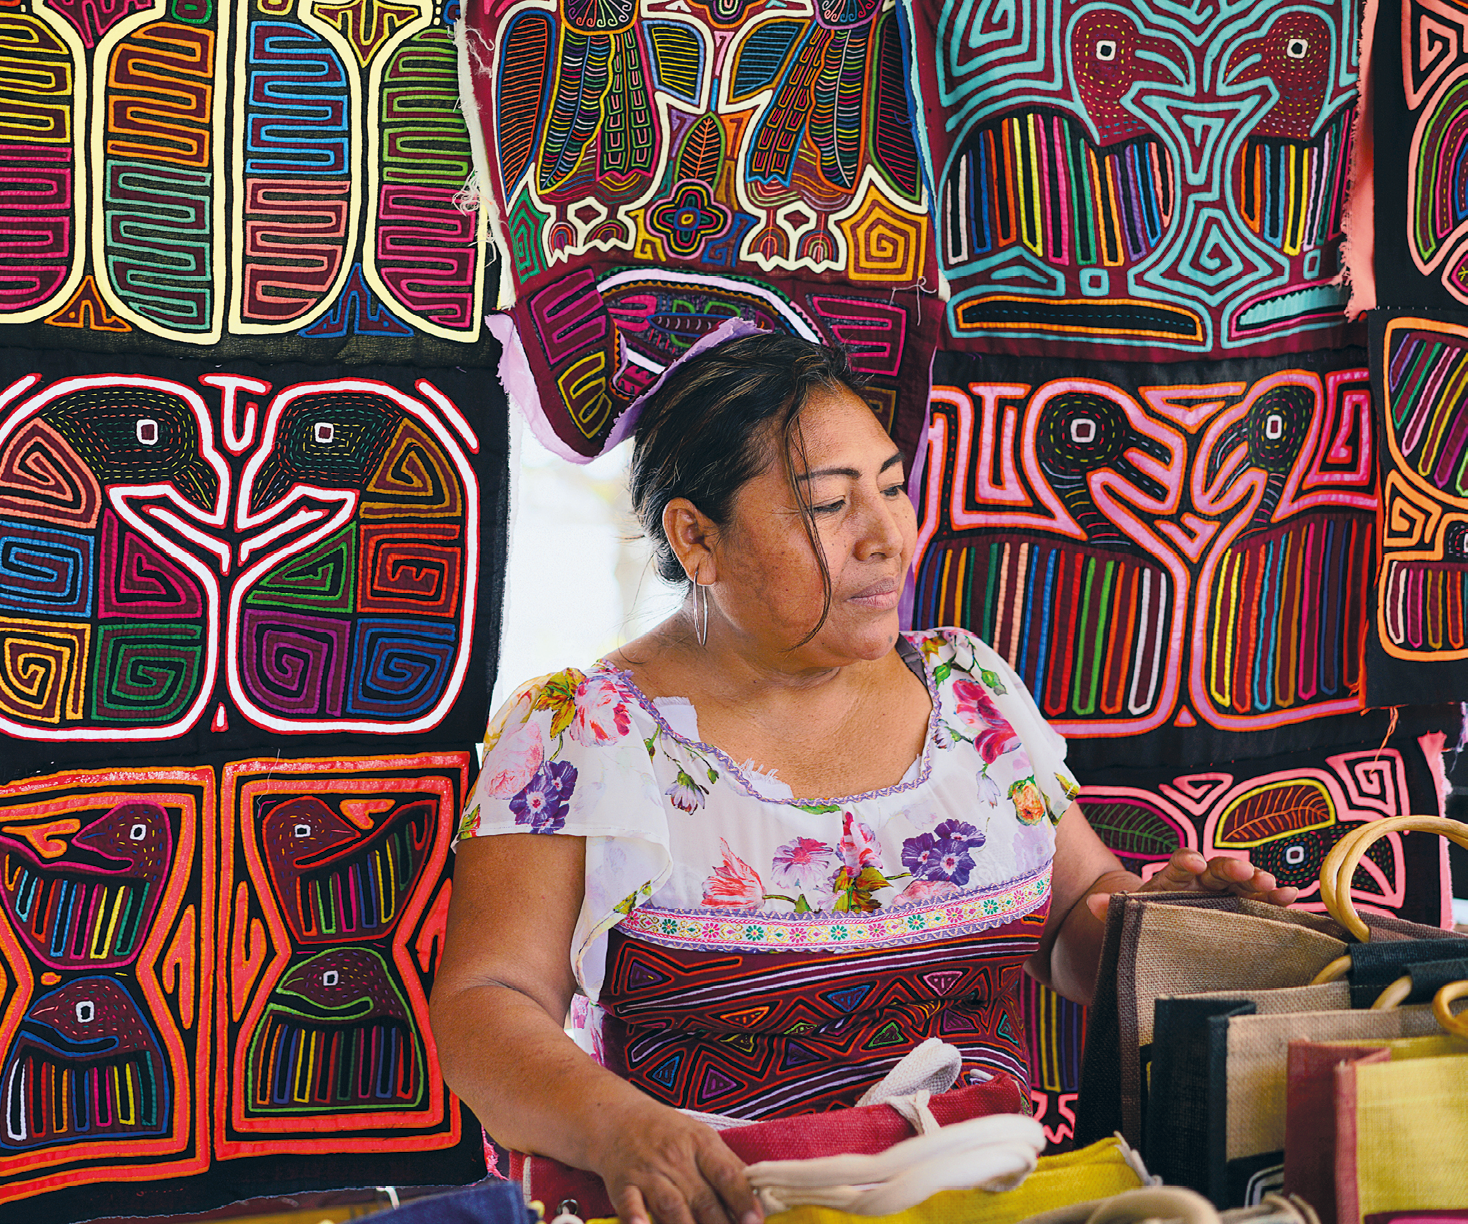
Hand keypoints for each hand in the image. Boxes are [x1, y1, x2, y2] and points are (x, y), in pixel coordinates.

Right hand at [590, 1098, 762, 1223]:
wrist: (618, 1118)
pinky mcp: (623, 1186)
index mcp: (701, 1144)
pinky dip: (636, 1220)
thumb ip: (727, 1166)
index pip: (726, 1173)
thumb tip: (759, 1195)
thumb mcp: (702, 1138)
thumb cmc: (668, 1132)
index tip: (755, 1222)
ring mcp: (648, 1173)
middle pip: (702, 1199)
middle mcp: (675, 1159)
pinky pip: (630, 1205)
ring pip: (672, 1207)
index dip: (742, 1199)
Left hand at [1084, 849, 1297, 920]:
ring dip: (1262, 883)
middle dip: (1233, 868)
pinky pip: (1263, 903)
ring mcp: (1227, 895)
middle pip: (1219, 869)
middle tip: (1247, 871)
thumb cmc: (1148, 920)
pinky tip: (1295, 900)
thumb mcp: (1131, 915)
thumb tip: (1092, 902)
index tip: (1195, 863)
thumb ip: (1115, 908)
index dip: (1188, 861)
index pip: (1181, 862)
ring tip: (1278, 888)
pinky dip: (1278, 901)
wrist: (1166, 931)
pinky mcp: (1245, 911)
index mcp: (1175, 878)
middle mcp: (1204, 881)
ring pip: (1246, 883)